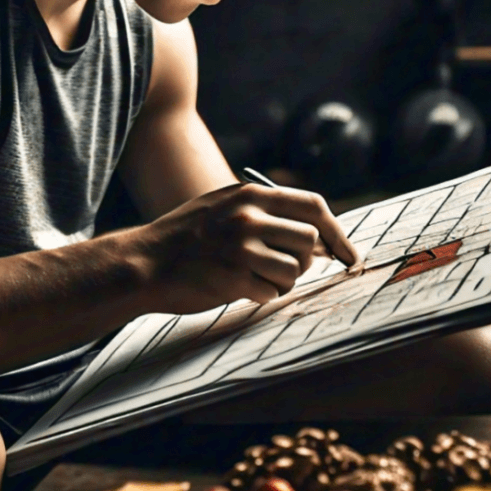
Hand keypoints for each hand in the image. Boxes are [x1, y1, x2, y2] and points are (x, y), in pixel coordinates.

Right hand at [132, 182, 359, 313]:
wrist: (142, 263)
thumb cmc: (184, 239)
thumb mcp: (222, 207)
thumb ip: (263, 212)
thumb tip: (316, 236)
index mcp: (249, 195)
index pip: (313, 206)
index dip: (338, 232)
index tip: (348, 254)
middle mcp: (249, 216)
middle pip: (310, 242)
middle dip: (304, 262)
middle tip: (281, 269)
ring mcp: (242, 246)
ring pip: (295, 271)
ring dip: (281, 282)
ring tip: (253, 279)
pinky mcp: (234, 276)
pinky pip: (272, 293)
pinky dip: (261, 295)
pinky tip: (237, 288)